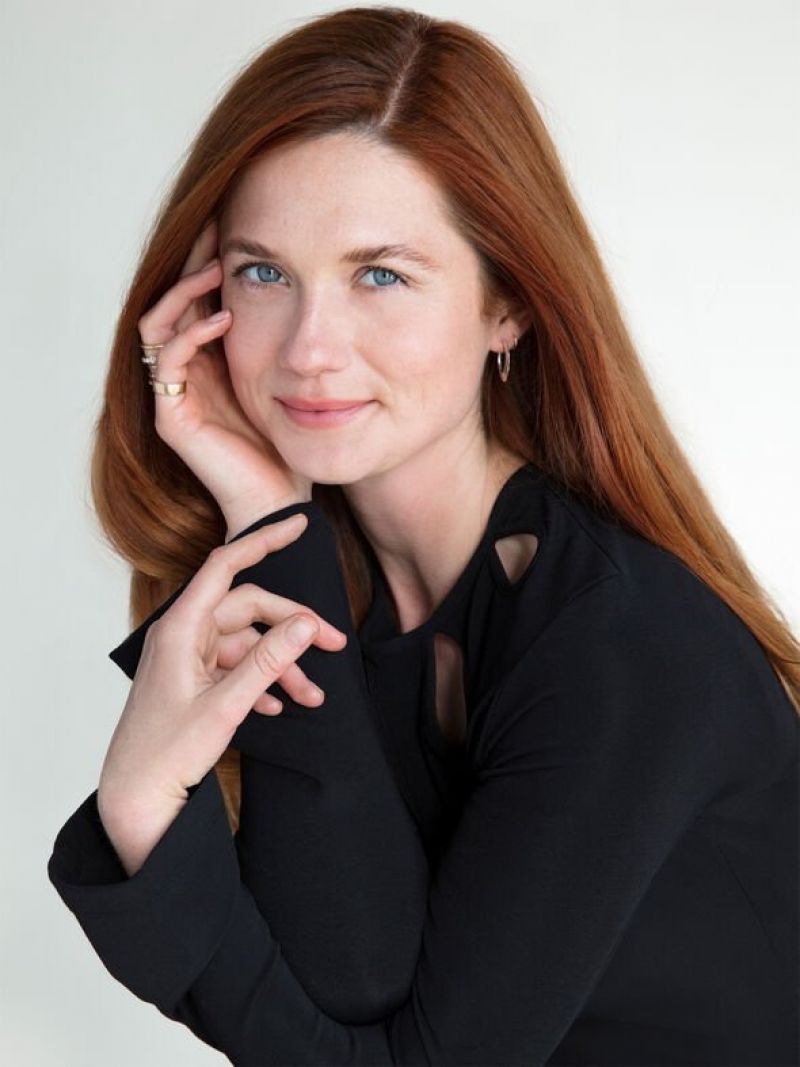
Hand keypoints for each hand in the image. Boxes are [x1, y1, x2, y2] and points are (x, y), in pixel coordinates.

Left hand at [97, 513, 346, 873]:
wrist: (136, 800)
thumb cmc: (165, 754)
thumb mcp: (225, 707)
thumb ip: (267, 662)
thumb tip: (305, 624)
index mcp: (181, 629)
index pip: (227, 566)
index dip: (264, 541)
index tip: (298, 525)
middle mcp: (183, 636)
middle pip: (249, 610)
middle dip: (292, 628)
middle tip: (333, 647)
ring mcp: (188, 659)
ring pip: (248, 644)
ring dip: (282, 667)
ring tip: (313, 698)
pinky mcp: (193, 682)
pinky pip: (236, 667)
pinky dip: (262, 681)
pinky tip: (279, 707)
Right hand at [137, 216, 309, 536]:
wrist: (282, 502)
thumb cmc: (292, 444)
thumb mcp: (291, 381)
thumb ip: (286, 342)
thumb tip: (312, 290)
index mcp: (209, 363)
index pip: (194, 298)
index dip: (207, 260)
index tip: (235, 224)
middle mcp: (184, 373)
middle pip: (171, 300)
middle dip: (192, 261)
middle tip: (218, 226)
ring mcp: (174, 394)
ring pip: (158, 322)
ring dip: (186, 290)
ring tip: (219, 268)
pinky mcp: (172, 417)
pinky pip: (168, 361)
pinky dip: (193, 333)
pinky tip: (225, 317)